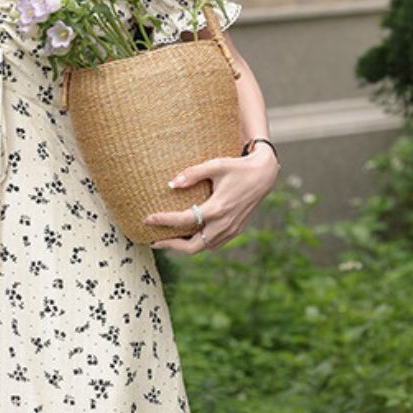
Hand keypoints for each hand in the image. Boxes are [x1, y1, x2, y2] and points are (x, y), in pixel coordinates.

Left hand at [142, 143, 278, 252]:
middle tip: (154, 241)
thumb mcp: (215, 165)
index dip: (163, 221)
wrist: (265, 174)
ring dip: (185, 246)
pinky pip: (214, 244)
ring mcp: (231, 229)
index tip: (147, 219)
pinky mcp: (236, 230)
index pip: (184, 220)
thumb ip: (192, 173)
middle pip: (192, 247)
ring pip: (203, 247)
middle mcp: (224, 223)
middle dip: (171, 246)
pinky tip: (189, 235)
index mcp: (217, 208)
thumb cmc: (238, 167)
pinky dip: (200, 243)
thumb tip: (171, 184)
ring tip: (168, 239)